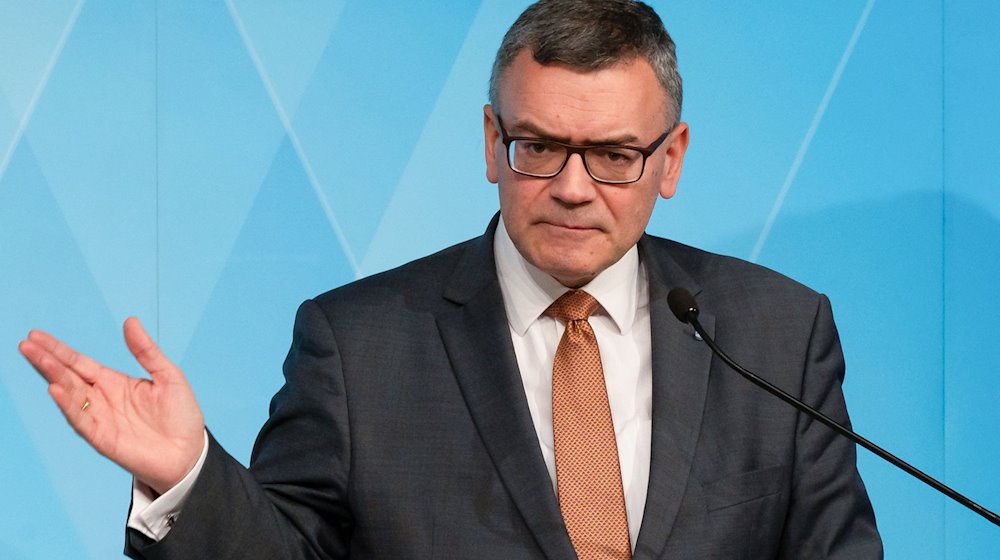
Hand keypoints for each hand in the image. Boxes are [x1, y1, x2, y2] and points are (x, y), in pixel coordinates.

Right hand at [19, 317, 204, 495]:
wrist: (190, 453)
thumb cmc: (180, 415)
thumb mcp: (168, 375)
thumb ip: (146, 351)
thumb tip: (131, 321)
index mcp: (114, 382)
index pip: (80, 362)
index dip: (58, 349)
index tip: (36, 335)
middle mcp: (102, 399)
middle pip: (68, 376)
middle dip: (47, 360)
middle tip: (26, 344)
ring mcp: (100, 418)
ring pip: (70, 394)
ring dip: (54, 377)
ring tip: (38, 358)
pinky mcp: (103, 438)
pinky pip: (82, 419)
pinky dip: (68, 405)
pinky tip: (55, 389)